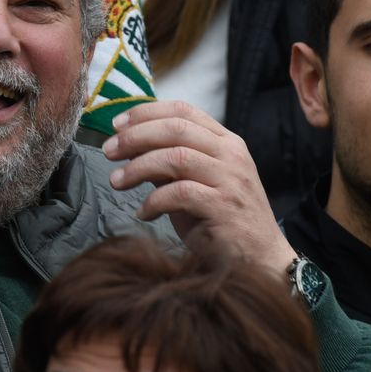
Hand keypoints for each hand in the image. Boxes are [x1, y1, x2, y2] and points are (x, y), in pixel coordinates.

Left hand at [104, 100, 295, 277]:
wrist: (261, 260)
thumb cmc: (223, 222)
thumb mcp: (196, 183)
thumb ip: (170, 163)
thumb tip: (130, 147)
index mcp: (226, 142)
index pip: (184, 111)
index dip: (146, 113)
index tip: (118, 123)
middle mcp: (231, 155)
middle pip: (176, 128)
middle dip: (135, 136)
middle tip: (109, 150)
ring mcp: (230, 179)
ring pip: (175, 157)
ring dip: (138, 167)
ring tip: (117, 181)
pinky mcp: (224, 206)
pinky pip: (179, 193)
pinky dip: (153, 201)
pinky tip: (143, 212)